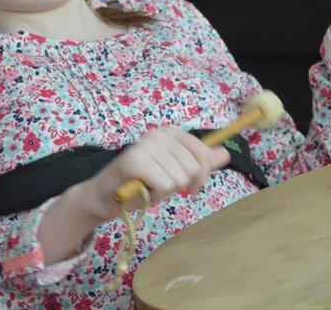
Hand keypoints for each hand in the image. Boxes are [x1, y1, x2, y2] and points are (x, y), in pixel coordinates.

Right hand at [76, 126, 230, 220]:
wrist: (105, 197)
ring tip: (150, 186)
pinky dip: (155, 194)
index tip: (190, 186)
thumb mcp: (177, 173)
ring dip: (165, 190)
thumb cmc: (142, 184)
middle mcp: (159, 134)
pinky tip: (142, 190)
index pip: (203, 154)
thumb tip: (225, 153)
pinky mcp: (135, 160)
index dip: (201, 176)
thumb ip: (201, 163)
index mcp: (172, 133)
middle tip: (162, 186)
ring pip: (179, 178)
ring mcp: (146, 145)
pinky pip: (164, 184)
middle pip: (193, 168)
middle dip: (182, 185)